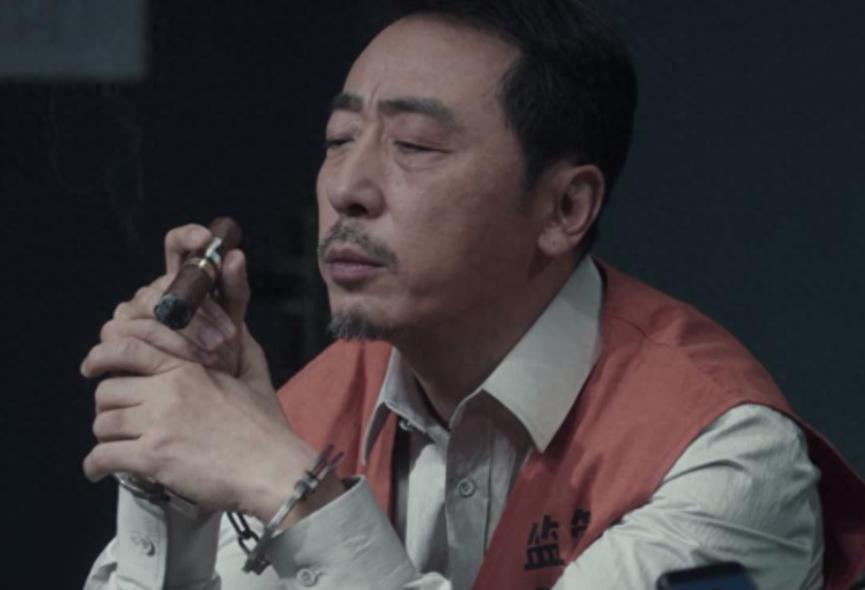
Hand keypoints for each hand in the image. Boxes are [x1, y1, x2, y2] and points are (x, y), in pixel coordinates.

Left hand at [81, 338, 322, 520]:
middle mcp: (168, 391)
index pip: (128, 349)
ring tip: (116, 446)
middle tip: (117, 420)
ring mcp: (159, 424)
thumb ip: (242, 349)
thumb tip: (239, 328)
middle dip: (107, 407)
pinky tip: (99, 470)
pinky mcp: (153, 458)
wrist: (272, 468)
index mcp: (188, 369)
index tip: (91, 367)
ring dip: (105, 437)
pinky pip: (104, 457)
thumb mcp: (256, 377)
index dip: (101, 356)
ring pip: (103, 424)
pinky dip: (95, 465)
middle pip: (108, 391)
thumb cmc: (266, 428)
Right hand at [100, 224, 256, 384]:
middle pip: (165, 285)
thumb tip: (236, 255)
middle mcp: (151, 293)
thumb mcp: (232, 321)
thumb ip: (234, 289)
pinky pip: (135, 338)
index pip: (175, 246)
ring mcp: (128, 315)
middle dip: (201, 312)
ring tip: (216, 356)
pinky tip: (187, 367)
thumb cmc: (218, 355)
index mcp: (180, 281)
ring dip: (188, 336)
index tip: (206, 240)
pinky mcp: (114, 341)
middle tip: (228, 337)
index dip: (187, 237)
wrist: (201, 397)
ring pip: (152, 311)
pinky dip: (167, 352)